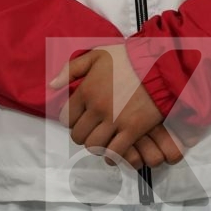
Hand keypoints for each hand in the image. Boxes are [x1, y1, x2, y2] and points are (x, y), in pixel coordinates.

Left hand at [49, 45, 187, 169]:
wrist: (159, 64)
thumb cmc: (128, 58)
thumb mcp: (97, 55)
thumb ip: (71, 69)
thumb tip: (51, 85)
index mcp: (86, 90)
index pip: (66, 117)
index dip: (71, 120)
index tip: (79, 119)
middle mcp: (97, 108)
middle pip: (78, 135)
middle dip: (83, 134)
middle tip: (92, 129)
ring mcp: (115, 120)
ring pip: (93, 146)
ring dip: (96, 145)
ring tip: (103, 139)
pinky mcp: (132, 130)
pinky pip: (114, 152)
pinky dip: (111, 155)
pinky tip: (114, 150)